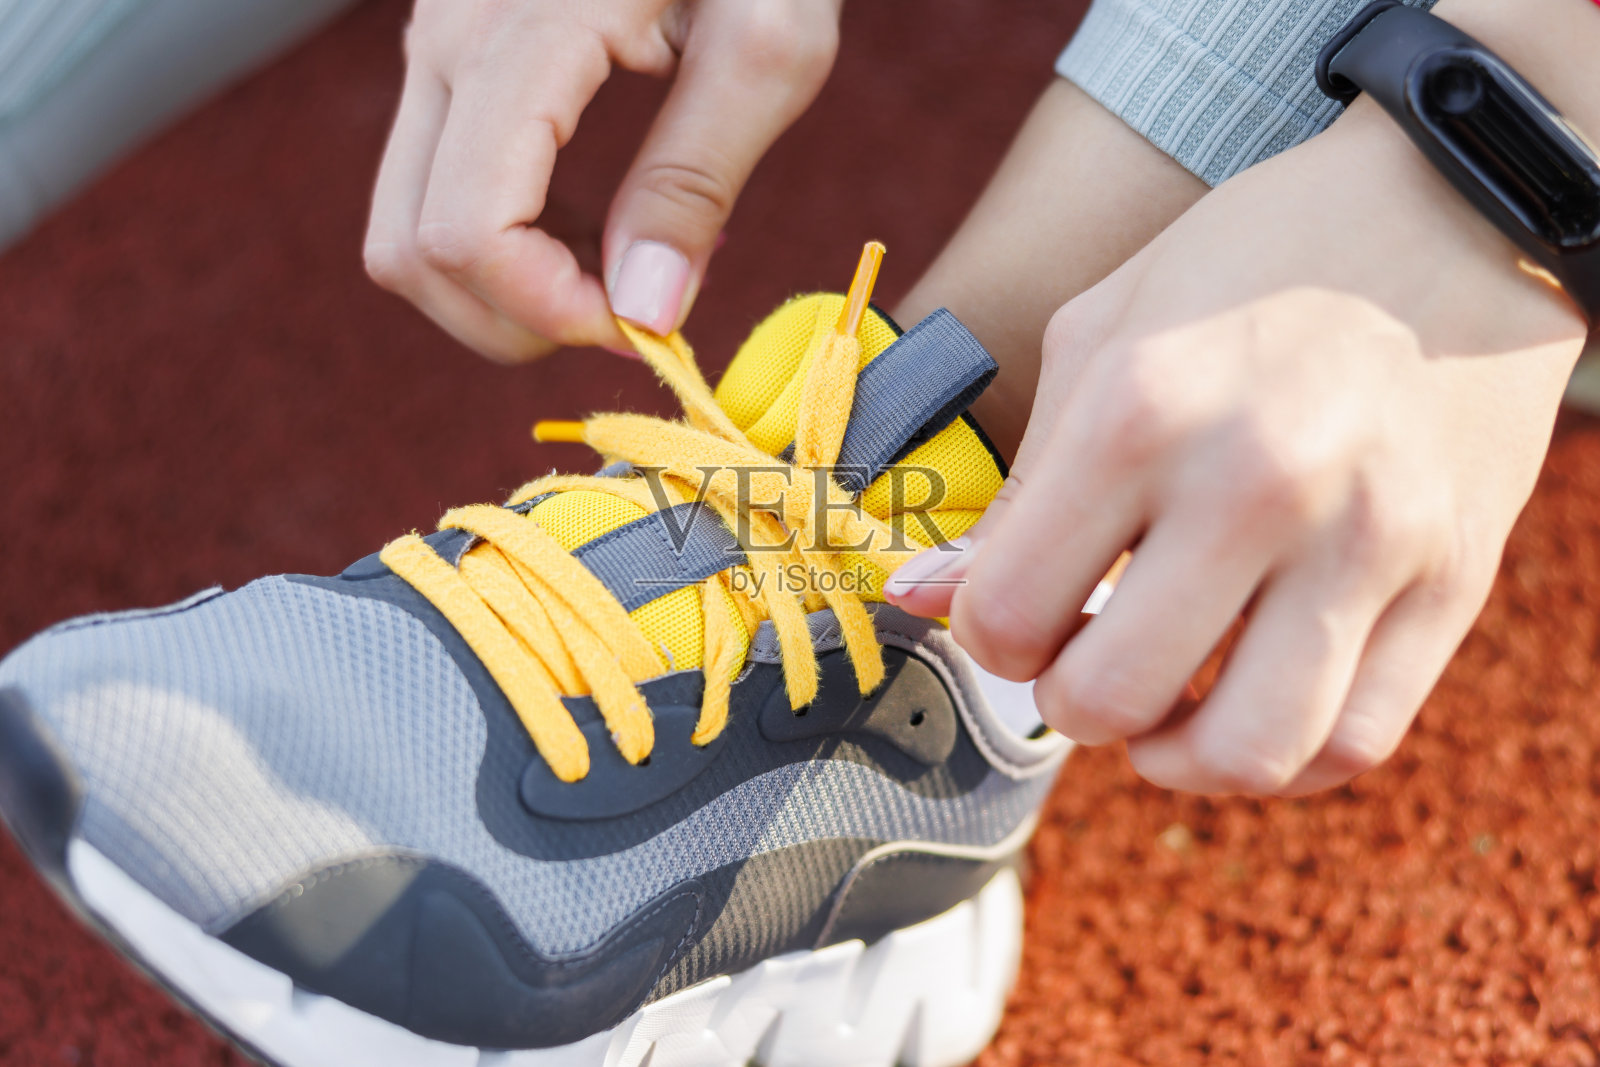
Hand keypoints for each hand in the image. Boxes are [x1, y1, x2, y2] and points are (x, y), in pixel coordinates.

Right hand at [364, 0, 840, 361]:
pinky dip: (499, 249)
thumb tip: (644, 310)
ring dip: (503, 293)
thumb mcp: (768, 47)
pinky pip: (429, 194)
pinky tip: (589, 232)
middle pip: (415, 253)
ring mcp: (434, 50)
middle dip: (519, 321)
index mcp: (523, 34)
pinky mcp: (446, 65)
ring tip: (615, 272)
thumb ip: (696, 179)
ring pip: (404, 235)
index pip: (469, 231)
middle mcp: (447, 42)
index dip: (549, 312)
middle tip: (631, 314)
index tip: (644, 325)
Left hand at [890, 99, 1586, 794]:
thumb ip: (1016, 488)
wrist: (1455, 212)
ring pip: (1244, 754)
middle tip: (1084, 655)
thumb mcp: (1101, 338)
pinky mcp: (1454, 582)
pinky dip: (1281, 760)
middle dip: (1067, 701)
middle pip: (1105, 700)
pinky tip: (1249, 703)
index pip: (1005, 614)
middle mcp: (1254, 482)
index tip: (1018, 610)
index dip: (989, 635)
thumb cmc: (1250, 265)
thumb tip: (919, 600)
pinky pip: (1352, 744)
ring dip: (1174, 756)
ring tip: (1166, 706)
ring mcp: (1367, 540)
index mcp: (1138, 408)